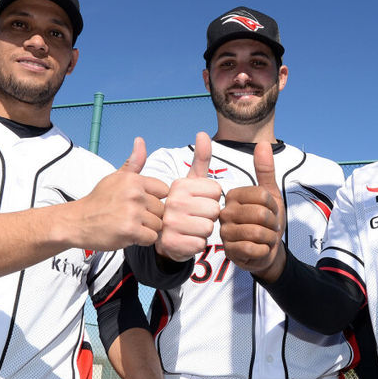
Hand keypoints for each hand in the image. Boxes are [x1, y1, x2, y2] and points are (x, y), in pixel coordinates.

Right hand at [69, 137, 168, 250]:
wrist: (77, 221)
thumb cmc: (99, 201)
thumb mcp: (116, 177)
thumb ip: (133, 162)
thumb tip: (140, 141)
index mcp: (134, 180)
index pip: (164, 190)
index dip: (154, 199)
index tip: (139, 203)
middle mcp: (134, 194)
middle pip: (162, 209)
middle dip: (150, 216)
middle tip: (131, 216)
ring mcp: (132, 212)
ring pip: (158, 225)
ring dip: (146, 229)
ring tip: (129, 224)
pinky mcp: (130, 230)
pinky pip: (151, 238)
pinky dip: (142, 240)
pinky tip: (128, 234)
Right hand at [155, 132, 222, 261]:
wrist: (161, 237)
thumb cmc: (182, 206)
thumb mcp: (190, 182)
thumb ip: (200, 159)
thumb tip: (203, 133)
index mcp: (178, 185)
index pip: (216, 190)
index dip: (211, 198)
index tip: (197, 201)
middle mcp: (171, 202)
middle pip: (214, 210)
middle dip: (209, 216)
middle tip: (194, 217)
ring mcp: (169, 224)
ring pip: (209, 228)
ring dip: (203, 231)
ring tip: (190, 228)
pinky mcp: (171, 243)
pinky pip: (200, 244)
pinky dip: (196, 245)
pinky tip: (185, 240)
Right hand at [219, 141, 285, 280]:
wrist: (267, 251)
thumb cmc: (267, 222)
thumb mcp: (270, 194)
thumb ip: (265, 170)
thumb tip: (263, 143)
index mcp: (232, 196)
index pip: (262, 195)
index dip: (273, 205)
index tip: (269, 211)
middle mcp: (224, 213)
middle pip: (261, 214)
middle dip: (272, 223)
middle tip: (269, 227)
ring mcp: (224, 233)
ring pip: (258, 232)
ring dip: (269, 238)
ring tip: (264, 237)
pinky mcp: (229, 251)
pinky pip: (254, 249)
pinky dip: (264, 250)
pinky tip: (259, 249)